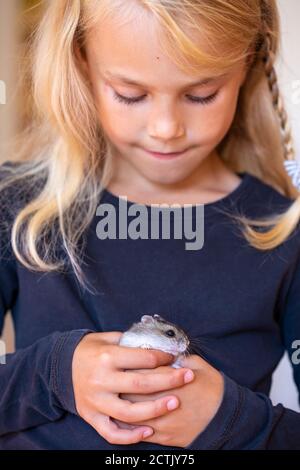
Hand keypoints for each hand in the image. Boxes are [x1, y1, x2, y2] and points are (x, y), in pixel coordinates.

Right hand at [72, 332, 194, 444]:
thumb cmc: (90, 349)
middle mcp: (101, 380)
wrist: (61, 365)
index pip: (143, 358)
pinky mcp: (91, 416)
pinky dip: (130, 436)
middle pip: (142, 384)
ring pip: (130, 412)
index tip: (176, 356)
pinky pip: (111, 432)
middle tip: (188, 377)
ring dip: (156, 409)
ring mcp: (96, 400)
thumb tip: (160, 344)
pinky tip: (149, 431)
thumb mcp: (108, 338)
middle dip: (169, 381)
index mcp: (107, 357)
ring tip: (175, 402)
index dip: (164, 357)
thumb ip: (131, 342)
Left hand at [114, 354, 223, 447]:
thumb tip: (159, 352)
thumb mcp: (197, 364)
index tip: (125, 360)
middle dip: (121, 383)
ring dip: (120, 404)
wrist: (226, 418)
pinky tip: (122, 413)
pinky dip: (128, 424)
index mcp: (171, 381)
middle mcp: (163, 402)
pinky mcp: (163, 437)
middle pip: (131, 392)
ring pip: (131, 414)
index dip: (130, 365)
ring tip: (114, 394)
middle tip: (115, 375)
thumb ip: (176, 358)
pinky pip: (138, 432)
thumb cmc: (212, 388)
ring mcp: (162, 422)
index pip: (141, 371)